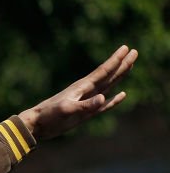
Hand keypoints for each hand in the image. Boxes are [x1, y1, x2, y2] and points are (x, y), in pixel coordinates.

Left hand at [18, 45, 136, 140]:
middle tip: (135, 52)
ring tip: (130, 66)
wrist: (37, 125)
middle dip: (122, 64)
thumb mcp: (67, 110)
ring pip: (108, 86)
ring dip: (119, 77)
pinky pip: (104, 105)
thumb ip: (85, 105)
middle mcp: (86, 92)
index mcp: (82, 87)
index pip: (103, 71)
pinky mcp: (85, 113)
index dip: (116, 60)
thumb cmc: (49, 115)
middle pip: (109, 75)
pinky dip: (114, 100)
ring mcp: (86, 102)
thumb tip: (104, 98)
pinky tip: (122, 95)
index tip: (127, 48)